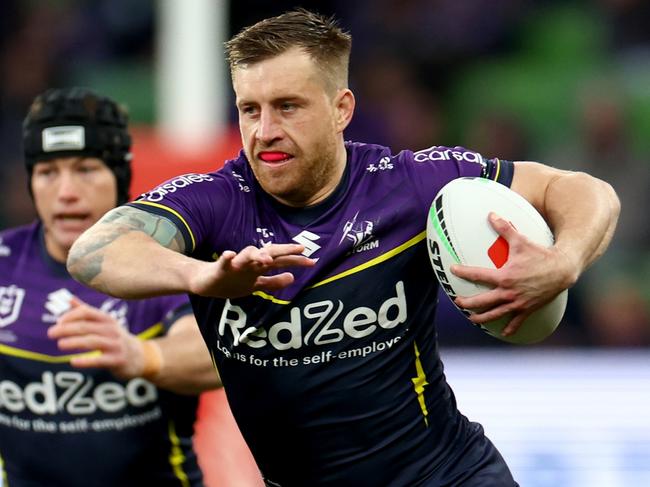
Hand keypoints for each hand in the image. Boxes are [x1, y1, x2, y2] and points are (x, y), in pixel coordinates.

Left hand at [48, 297, 145, 378]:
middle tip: (50, 333)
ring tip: (60, 344)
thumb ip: (86, 312)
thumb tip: (69, 299)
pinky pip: (100, 360)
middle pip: (86, 326)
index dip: (71, 315)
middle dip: (67, 328)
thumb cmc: (116, 338)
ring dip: (74, 342)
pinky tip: (73, 362)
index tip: (58, 321)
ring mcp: (116, 345)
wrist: (140, 356)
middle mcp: (112, 330)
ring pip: (92, 341)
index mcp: (107, 319)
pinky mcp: (117, 360)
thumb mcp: (105, 323)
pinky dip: (86, 361)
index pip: (87, 312)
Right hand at [190, 243, 315, 297]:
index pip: (281, 261)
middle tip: (300, 249)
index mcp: (259, 266)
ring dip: (258, 255)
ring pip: (248, 256)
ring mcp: (236, 264)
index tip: (313, 261)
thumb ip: (274, 282)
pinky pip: (224, 261)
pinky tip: (230, 254)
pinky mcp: (221, 268)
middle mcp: (250, 262)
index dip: (296, 261)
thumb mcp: (256, 285)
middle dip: (284, 251)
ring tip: (268, 259)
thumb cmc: (232, 281)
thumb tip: (293, 277)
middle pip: (269, 254)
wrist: (205, 281)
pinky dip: (227, 257)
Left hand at [451, 212, 574, 335]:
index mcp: (504, 276)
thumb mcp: (521, 240)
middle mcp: (508, 292)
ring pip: (495, 314)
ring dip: (481, 318)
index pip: (478, 275)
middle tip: (457, 302)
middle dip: (467, 303)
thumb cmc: (540, 254)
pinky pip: (517, 322)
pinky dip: (510, 328)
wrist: (562, 269)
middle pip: (482, 301)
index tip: (452, 269)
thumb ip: (504, 228)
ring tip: (472, 319)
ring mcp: (518, 303)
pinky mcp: (528, 309)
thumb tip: (491, 214)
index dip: (463, 272)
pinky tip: (504, 333)